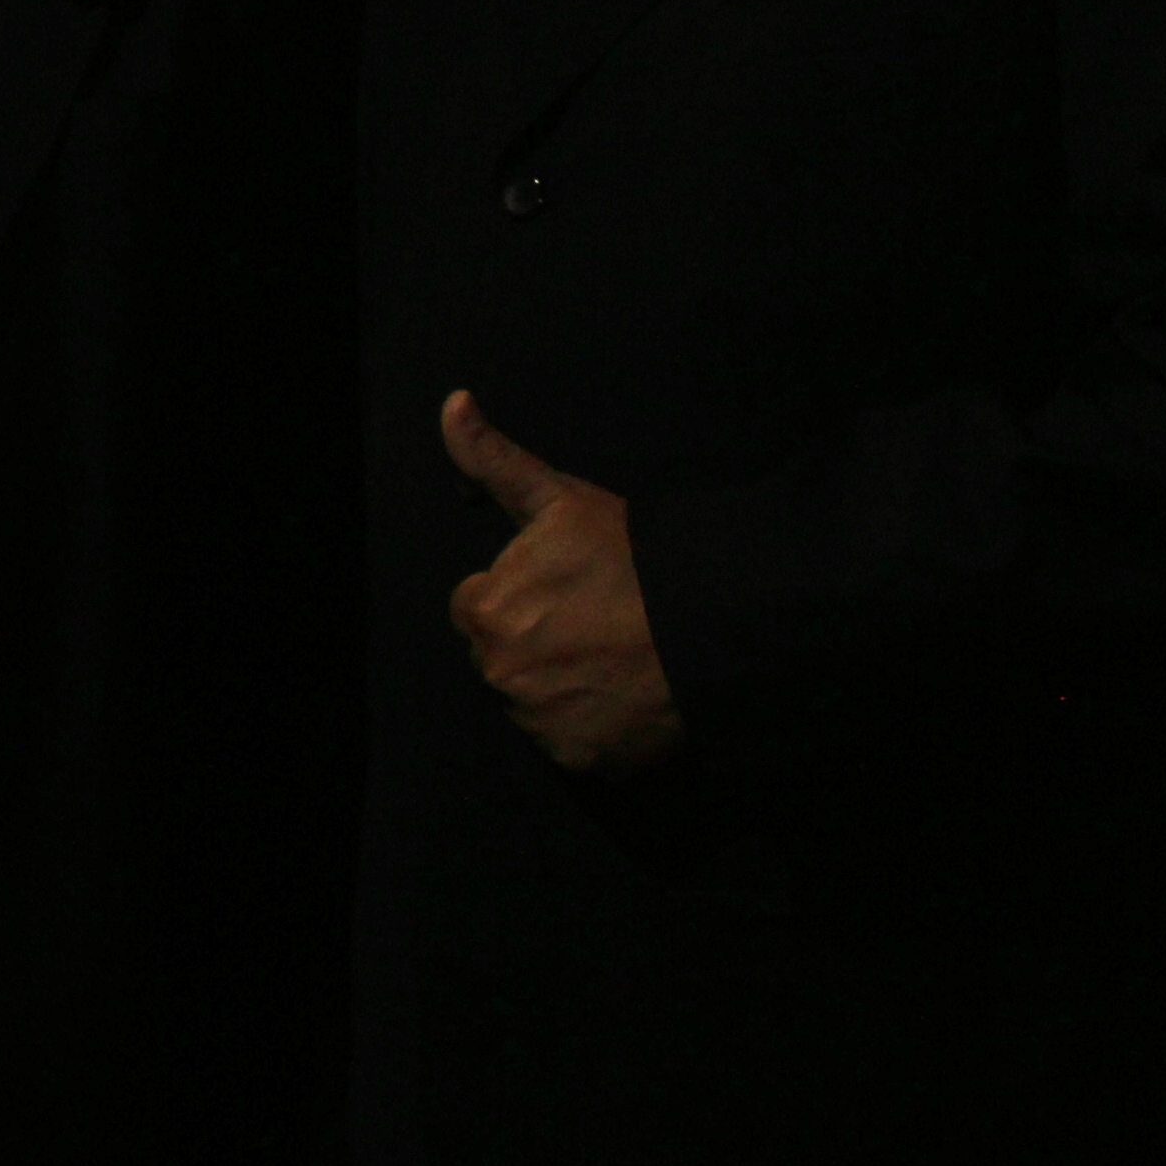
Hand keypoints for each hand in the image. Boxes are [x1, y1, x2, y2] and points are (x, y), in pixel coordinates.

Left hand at [442, 391, 682, 775]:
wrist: (713, 623)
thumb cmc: (636, 556)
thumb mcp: (561, 498)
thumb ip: (493, 460)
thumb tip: (452, 403)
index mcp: (487, 612)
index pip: (476, 607)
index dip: (518, 594)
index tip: (564, 588)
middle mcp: (502, 675)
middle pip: (500, 657)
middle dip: (533, 641)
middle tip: (595, 622)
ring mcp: (540, 724)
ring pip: (531, 701)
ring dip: (558, 685)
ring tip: (614, 657)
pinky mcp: (580, 762)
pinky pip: (568, 743)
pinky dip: (589, 726)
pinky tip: (624, 694)